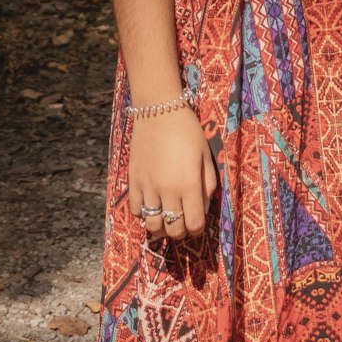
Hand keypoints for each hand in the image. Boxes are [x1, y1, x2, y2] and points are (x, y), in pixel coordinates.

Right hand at [128, 105, 218, 243]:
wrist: (159, 110)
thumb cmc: (187, 130)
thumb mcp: (205, 155)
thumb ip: (208, 183)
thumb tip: (204, 207)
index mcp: (189, 184)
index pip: (194, 224)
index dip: (198, 229)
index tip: (198, 223)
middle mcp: (167, 190)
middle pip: (173, 230)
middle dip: (181, 231)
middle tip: (183, 221)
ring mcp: (148, 187)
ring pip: (152, 225)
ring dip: (161, 226)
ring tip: (166, 217)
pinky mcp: (133, 181)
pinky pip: (136, 210)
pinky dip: (144, 213)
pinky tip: (151, 204)